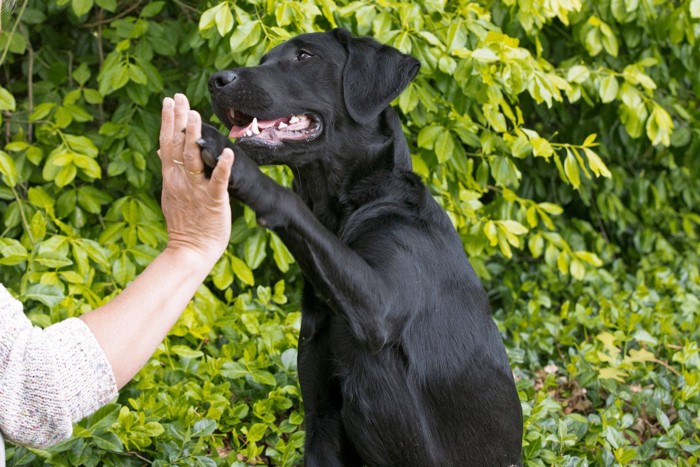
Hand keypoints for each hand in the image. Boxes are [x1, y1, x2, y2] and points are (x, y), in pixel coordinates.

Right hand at [157, 93, 233, 261]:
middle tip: (179, 96)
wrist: (190, 251)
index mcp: (171, 178)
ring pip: (194, 158)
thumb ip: (170, 172)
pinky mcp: (213, 201)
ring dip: (195, 136)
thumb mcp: (171, 194)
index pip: (167, 143)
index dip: (167, 121)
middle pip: (177, 145)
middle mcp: (181, 180)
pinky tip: (228, 153)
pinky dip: (222, 167)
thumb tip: (161, 152)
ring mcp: (196, 190)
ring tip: (197, 115)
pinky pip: (217, 181)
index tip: (168, 100)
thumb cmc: (185, 224)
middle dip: (178, 119)